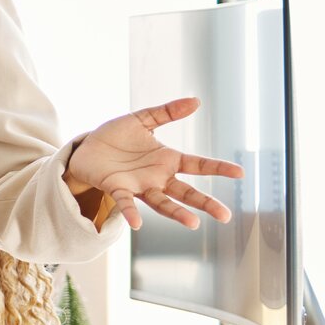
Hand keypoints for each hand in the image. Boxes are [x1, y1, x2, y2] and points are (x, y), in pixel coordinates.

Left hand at [64, 97, 243, 230]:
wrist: (85, 148)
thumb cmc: (114, 136)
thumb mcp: (141, 119)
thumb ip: (167, 112)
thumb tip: (196, 101)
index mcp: (166, 160)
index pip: (198, 165)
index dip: (218, 168)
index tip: (240, 173)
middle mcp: (156, 177)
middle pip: (185, 192)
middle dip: (204, 203)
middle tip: (225, 216)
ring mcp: (138, 186)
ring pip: (162, 202)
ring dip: (176, 213)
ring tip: (194, 224)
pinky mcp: (116, 189)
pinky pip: (126, 202)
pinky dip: (131, 213)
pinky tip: (137, 224)